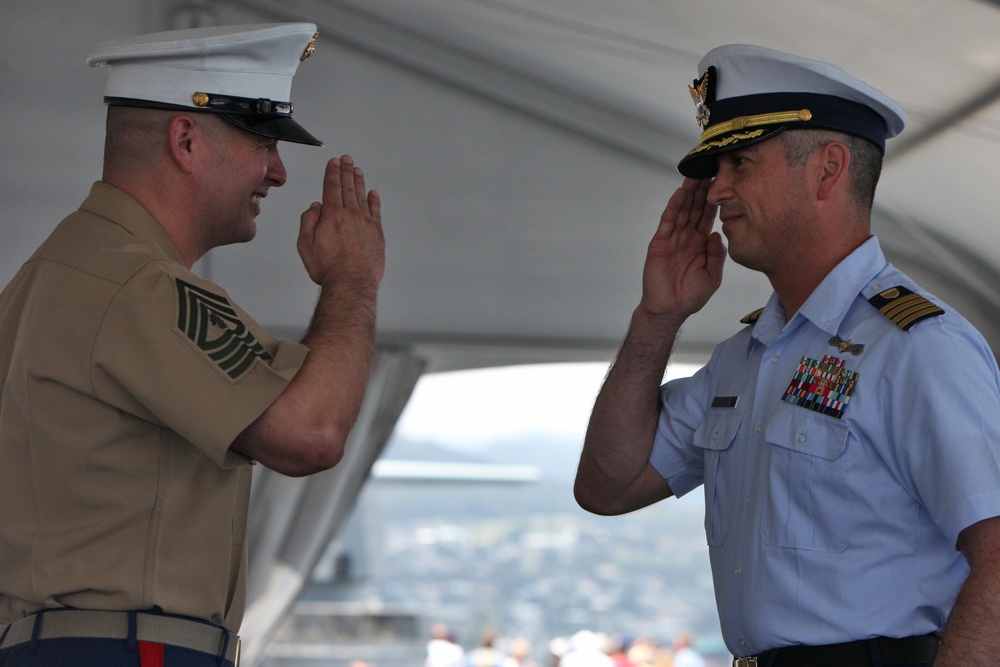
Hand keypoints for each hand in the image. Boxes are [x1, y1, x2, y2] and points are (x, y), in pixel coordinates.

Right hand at [297, 155, 384, 287]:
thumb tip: (316, 206)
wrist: (351, 282)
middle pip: (347, 188)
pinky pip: (376, 211)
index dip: (332, 173)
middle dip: (346, 171)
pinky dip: (374, 201)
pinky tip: (373, 193)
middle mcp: (350, 215)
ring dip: (358, 182)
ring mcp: (366, 223)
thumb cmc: (327, 267)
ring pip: (362, 196)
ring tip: (357, 170)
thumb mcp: (305, 244)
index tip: (333, 162)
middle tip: (347, 159)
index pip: (331, 187)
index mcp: (332, 215)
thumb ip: (309, 221)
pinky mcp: (377, 234)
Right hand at [640, 177, 725, 317]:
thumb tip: (716, 233)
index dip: (715, 200)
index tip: (723, 183)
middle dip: (702, 190)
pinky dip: (674, 206)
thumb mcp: (713, 275)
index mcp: (700, 243)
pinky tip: (680, 193)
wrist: (670, 309)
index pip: (708, 216)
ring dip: (688, 192)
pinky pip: (668, 221)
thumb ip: (716, 254)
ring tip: (696, 175)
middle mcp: (686, 237)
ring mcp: (672, 238)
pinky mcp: (660, 242)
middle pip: (695, 208)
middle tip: (710, 169)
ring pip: (682, 210)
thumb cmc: (691, 296)